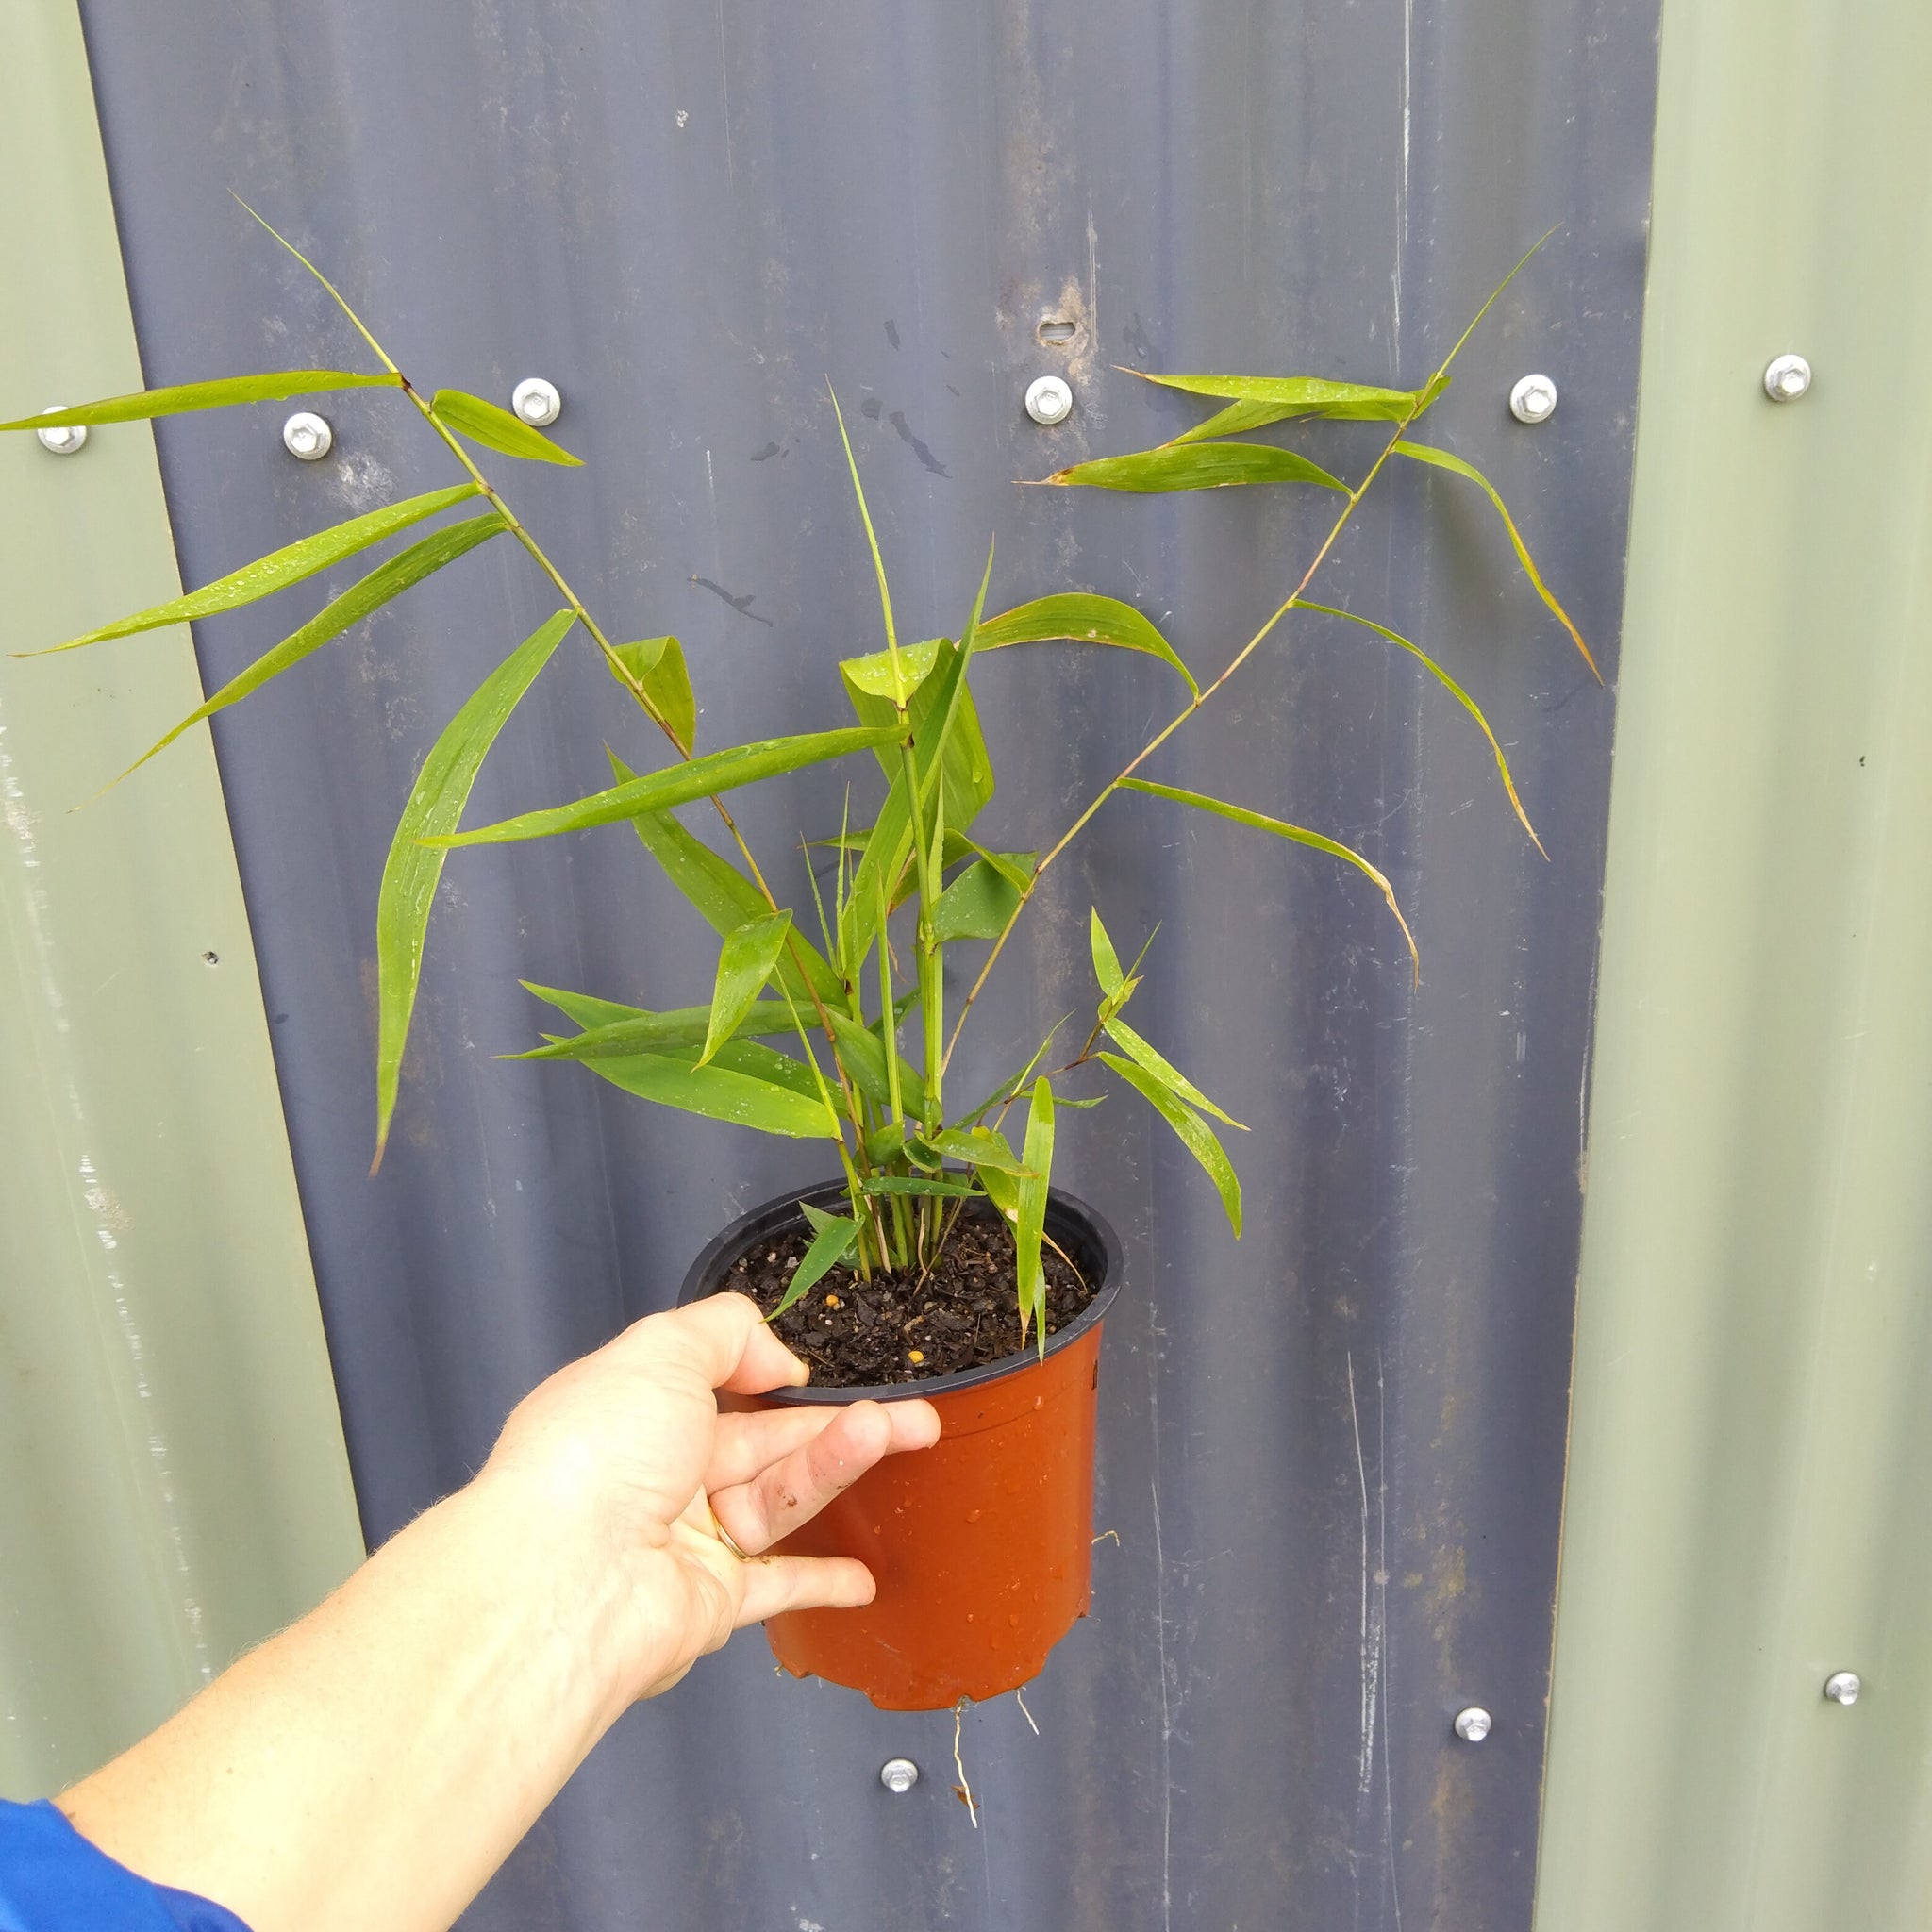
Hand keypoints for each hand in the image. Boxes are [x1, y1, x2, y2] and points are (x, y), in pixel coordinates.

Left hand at [479, 1292, 940, 1700]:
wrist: (565, 1582)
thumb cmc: (597, 1455)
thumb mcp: (659, 1351)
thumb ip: (725, 1333)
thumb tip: (777, 1359)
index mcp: (635, 1411)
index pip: (711, 1385)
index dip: (766, 1374)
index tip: (812, 1370)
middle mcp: (658, 1476)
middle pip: (765, 1443)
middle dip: (839, 1425)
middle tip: (912, 1415)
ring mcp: (686, 1543)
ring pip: (780, 1499)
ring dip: (841, 1469)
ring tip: (903, 1436)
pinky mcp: (709, 1604)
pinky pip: (775, 1587)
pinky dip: (821, 1581)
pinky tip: (863, 1576)